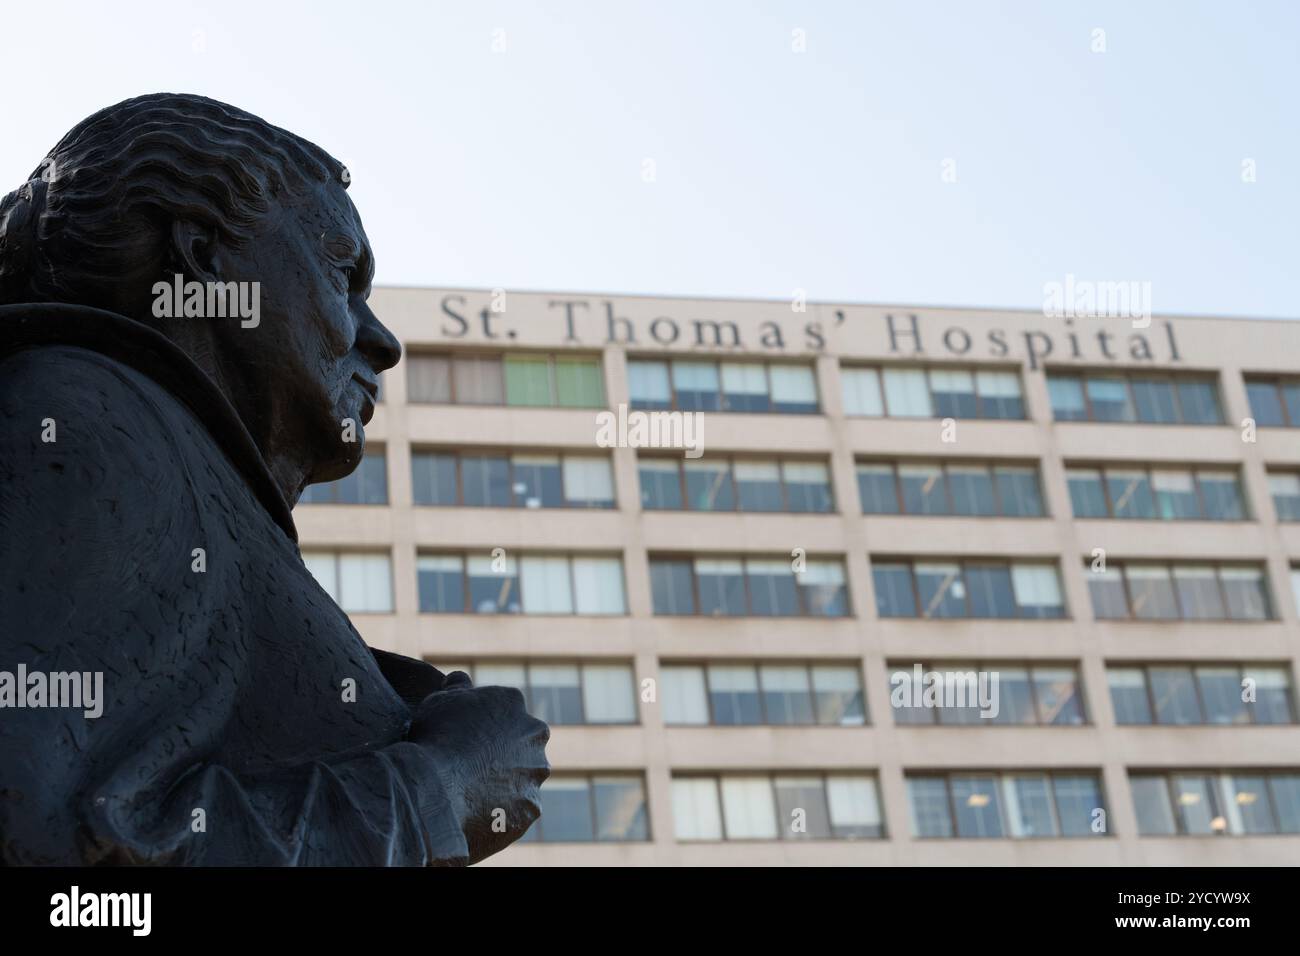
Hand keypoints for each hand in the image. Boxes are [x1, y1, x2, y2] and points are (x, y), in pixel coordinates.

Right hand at [409, 674, 549, 862]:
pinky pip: (518, 809)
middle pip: (521, 743)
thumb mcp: (439, 700)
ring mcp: (536, 772)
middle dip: (504, 754)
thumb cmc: (435, 737)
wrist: (436, 785)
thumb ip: (456, 687)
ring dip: (506, 784)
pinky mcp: (531, 806)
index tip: (466, 741)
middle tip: (473, 768)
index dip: (484, 727)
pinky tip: (479, 813)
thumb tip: (460, 679)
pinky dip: (503, 812)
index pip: (504, 711)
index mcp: (513, 701)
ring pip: (523, 777)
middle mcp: (534, 733)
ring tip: (473, 794)